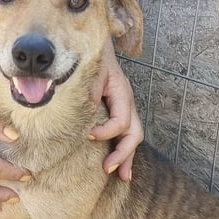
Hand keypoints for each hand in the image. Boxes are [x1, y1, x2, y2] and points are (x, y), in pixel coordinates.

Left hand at [89, 41, 142, 180]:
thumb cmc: (91, 56)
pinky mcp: (119, 111)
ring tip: (122, 176)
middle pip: (134, 133)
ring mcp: (125, 107)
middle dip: (123, 153)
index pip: (121, 120)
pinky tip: (120, 165)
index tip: (88, 136)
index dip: (106, 132)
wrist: (95, 42)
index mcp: (121, 91)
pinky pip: (126, 134)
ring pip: (133, 136)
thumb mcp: (89, 70)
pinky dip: (124, 150)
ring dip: (127, 157)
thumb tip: (85, 112)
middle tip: (108, 168)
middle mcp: (126, 101)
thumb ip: (88, 91)